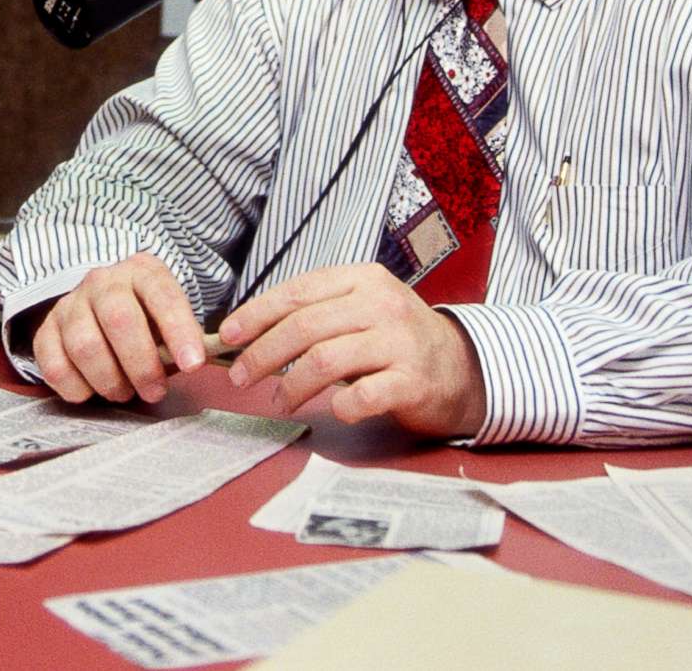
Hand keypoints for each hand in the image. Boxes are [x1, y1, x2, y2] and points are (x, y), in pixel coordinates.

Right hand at [32, 252, 206, 405]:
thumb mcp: (167, 317)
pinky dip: (75, 387)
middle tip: (154, 392)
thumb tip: (197, 363)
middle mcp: (102, 282)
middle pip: (119, 319)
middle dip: (141, 364)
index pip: (162, 296)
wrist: (98, 305)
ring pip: (84, 345)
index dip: (179, 330)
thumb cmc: (144, 319)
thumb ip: (183, 337)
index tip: (193, 364)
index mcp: (141, 272)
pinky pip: (54, 365)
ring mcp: (69, 304)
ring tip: (123, 393)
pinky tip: (91, 391)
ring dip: (109, 380)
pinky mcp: (45, 330)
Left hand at [217, 264, 486, 437]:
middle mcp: (381, 305)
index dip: (256, 314)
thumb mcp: (363, 310)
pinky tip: (334, 410)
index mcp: (363, 280)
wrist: (464, 367)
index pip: (297, 292)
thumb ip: (319, 314)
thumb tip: (251, 333)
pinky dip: (340, 406)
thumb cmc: (398, 340)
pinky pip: (363, 396)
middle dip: (263, 353)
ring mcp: (399, 343)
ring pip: (326, 360)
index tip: (227, 336)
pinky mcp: (413, 382)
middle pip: (304, 327)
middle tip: (240, 377)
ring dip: (292, 385)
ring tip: (279, 401)